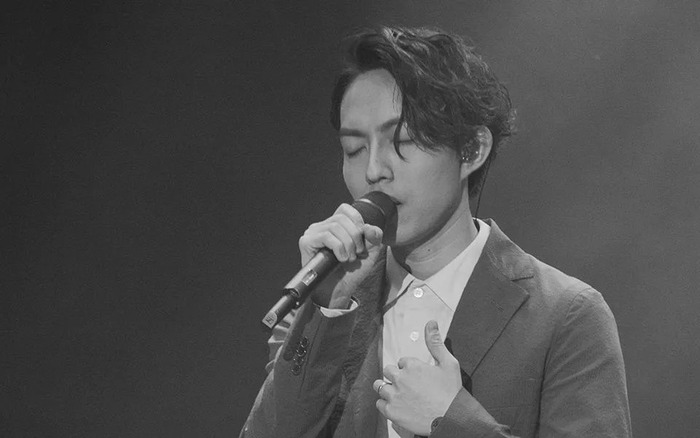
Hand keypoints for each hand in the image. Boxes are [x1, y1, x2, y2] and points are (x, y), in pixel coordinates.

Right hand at [298, 203, 383, 307]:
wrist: (339, 291)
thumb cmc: (351, 272)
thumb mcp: (370, 251)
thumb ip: (374, 236)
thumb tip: (369, 227)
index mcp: (335, 225)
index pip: (345, 209)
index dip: (357, 221)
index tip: (361, 241)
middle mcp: (322, 226)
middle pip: (342, 218)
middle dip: (355, 237)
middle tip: (356, 254)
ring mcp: (313, 233)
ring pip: (335, 226)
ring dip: (347, 245)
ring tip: (348, 259)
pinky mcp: (306, 242)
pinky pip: (326, 236)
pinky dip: (338, 248)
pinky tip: (340, 259)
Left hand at [374, 321, 461, 435]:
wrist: (451, 420)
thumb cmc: (451, 393)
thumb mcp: (449, 364)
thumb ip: (436, 343)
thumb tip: (431, 323)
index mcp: (412, 365)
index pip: (402, 362)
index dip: (409, 369)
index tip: (418, 378)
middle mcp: (400, 378)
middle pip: (388, 371)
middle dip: (396, 376)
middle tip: (407, 386)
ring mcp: (394, 395)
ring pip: (380, 386)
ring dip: (386, 389)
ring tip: (397, 395)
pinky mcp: (391, 411)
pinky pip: (379, 404)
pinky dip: (385, 405)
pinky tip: (397, 406)